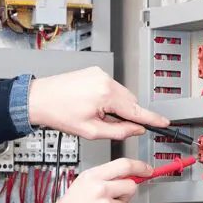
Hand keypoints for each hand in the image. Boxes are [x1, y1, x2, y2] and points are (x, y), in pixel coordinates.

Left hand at [28, 67, 169, 139]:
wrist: (39, 99)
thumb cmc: (58, 113)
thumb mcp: (91, 131)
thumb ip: (118, 131)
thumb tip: (135, 129)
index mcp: (106, 94)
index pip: (136, 110)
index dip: (151, 119)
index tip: (164, 122)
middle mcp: (105, 80)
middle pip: (130, 101)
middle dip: (125, 115)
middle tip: (108, 125)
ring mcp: (99, 73)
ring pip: (120, 94)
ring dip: (115, 106)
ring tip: (94, 114)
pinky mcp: (94, 72)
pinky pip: (110, 87)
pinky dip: (107, 98)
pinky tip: (91, 105)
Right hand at [43, 158, 151, 202]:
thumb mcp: (77, 188)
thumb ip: (99, 181)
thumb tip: (118, 179)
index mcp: (91, 178)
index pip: (123, 165)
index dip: (139, 166)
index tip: (146, 169)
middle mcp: (100, 190)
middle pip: (130, 186)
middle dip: (125, 193)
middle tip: (114, 199)